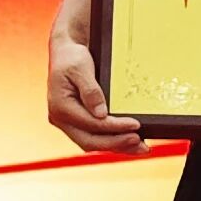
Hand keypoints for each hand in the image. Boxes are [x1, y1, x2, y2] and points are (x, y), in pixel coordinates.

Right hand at [48, 34, 145, 153]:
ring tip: (140, 147)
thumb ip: (90, 91)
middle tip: (140, 142)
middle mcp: (61, 119)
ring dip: (117, 146)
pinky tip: (129, 142)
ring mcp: (68, 123)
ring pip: (93, 143)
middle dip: (117, 143)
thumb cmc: (71, 57)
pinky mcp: (78, 123)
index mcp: (60, 107)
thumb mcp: (80, 68)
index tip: (135, 125)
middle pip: (90, 141)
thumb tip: (101, 113)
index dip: (114, 127)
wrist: (65, 53)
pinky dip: (113, 140)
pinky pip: (95, 136)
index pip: (91, 124)